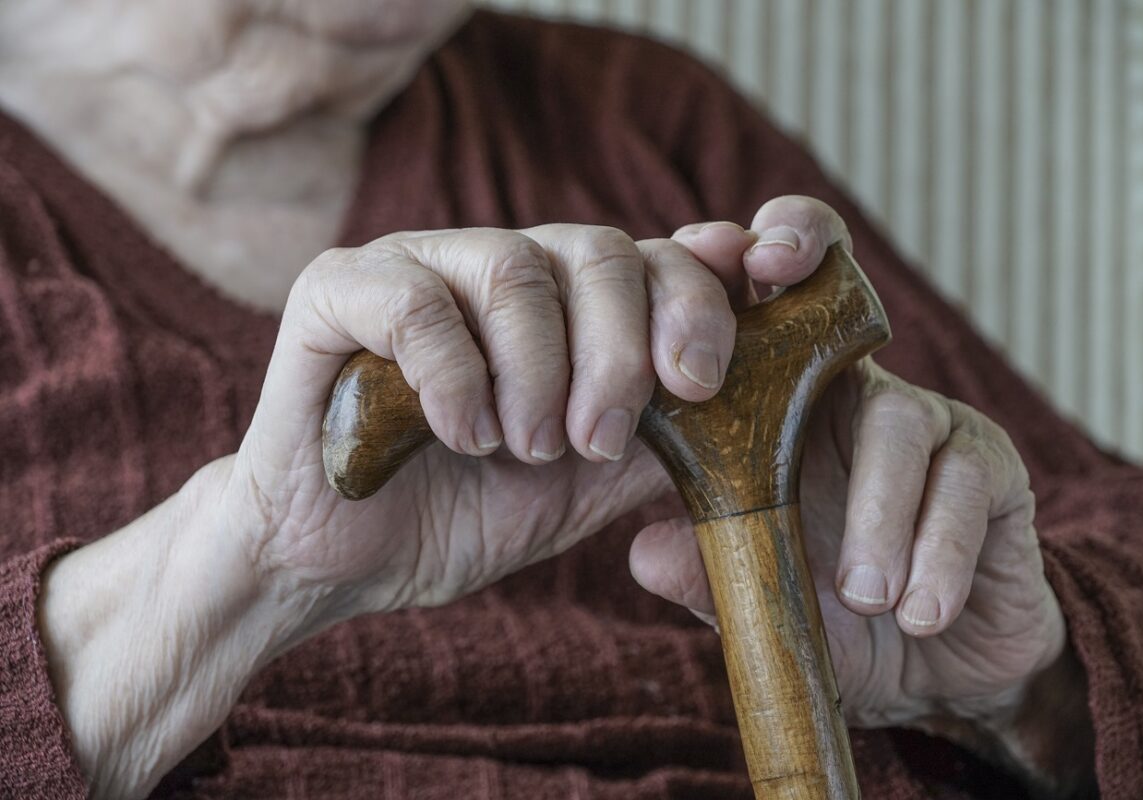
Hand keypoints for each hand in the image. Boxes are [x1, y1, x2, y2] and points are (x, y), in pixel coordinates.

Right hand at [229, 218, 838, 622]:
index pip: (660, 257)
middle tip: (599, 439)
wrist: (342, 560)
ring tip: (523, 448)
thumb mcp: (590, 486)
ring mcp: (418, 263)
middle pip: (600, 250)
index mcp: (566, 301)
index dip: (702, 296)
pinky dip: (455, 377)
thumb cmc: (465, 513)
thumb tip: (758, 403)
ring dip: (537, 375)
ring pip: (515, 269)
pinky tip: (460, 434)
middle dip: (618, 354)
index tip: (705, 376)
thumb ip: (666, 436)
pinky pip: (416, 301)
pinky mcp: (336, 288)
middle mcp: (500, 263)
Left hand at [631, 197, 1086, 790]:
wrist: (938, 672)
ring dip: (878, 513)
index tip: (709, 248)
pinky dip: (938, 553)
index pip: (762, 314)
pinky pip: (967, 485)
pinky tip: (918, 612)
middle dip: (809, 258)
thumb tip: (643, 551)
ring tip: (862, 596)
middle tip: (774, 265)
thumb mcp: (762, 595)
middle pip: (837, 293)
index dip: (740, 261)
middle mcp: (854, 395)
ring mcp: (930, 423)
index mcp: (786, 411)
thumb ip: (706, 570)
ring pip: (900, 415)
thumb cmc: (835, 616)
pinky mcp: (994, 468)